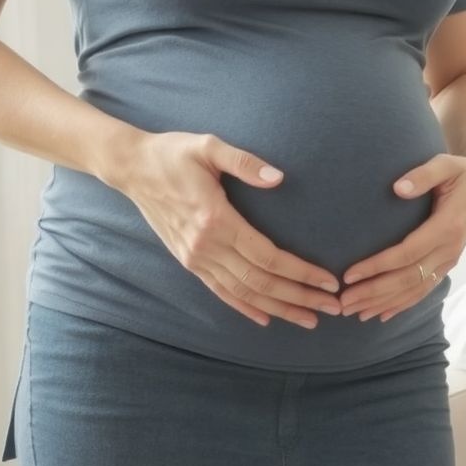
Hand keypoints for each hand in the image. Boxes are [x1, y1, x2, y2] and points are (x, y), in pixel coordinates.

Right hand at [109, 131, 341, 327]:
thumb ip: (244, 162)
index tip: (329, 280)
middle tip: (333, 307)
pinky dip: (245, 308)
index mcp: (216, 220)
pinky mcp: (189, 262)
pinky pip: (221, 292)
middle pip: (261, 282)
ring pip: (244, 293)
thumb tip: (279, 177)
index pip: (268, 257)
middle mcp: (205, 247)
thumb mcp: (208, 146)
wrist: (132, 169)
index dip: (301, 272)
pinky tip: (267, 318)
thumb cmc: (174, 153)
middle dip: (300, 297)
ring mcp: (195, 258)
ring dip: (279, 308)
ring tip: (310, 319)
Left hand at [339, 153, 465, 321]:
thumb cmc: (464, 173)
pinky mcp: (447, 265)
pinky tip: (382, 315)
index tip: (350, 274)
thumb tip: (398, 187)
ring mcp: (449, 261)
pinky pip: (424, 290)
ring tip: (356, 313)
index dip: (377, 266)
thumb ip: (423, 175)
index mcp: (447, 227)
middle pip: (408, 278)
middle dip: (374, 292)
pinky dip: (402, 305)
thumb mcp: (447, 164)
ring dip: (384, 303)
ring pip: (414, 290)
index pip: (407, 253)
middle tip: (344, 302)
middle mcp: (449, 250)